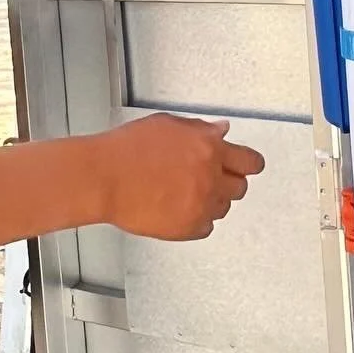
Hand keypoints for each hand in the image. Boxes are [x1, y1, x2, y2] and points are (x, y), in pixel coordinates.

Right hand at [98, 114, 263, 240]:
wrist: (103, 178)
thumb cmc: (126, 150)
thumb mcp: (166, 125)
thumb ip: (199, 129)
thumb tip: (220, 131)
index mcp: (208, 148)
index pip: (250, 161)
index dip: (249, 163)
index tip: (248, 165)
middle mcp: (210, 177)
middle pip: (240, 187)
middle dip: (228, 181)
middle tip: (211, 178)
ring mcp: (200, 205)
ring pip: (223, 208)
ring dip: (211, 200)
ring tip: (185, 192)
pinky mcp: (188, 228)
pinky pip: (206, 227)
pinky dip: (196, 219)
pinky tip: (178, 207)